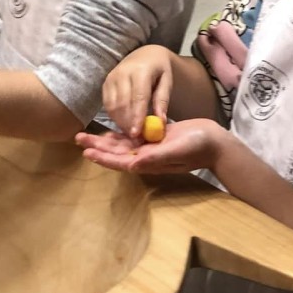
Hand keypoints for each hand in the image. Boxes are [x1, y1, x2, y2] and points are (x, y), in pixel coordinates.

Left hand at [77, 118, 226, 175]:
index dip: (103, 157)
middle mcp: (146, 156)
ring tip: (86, 134)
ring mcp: (150, 147)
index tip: (87, 151)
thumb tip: (134, 163)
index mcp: (149, 161)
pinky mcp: (155, 138)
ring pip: (121, 144)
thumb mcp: (177, 151)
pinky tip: (108, 129)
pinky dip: (119, 132)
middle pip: (116, 152)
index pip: (120, 161)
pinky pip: (132, 136)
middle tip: (77, 138)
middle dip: (97, 146)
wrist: (215, 142)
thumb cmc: (199, 147)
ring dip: (104, 140)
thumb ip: (156, 157)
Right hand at [102, 46, 176, 139]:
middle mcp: (123, 72)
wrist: (145, 54)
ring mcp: (111, 77)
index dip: (136, 117)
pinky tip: (123, 124)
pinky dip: (114, 117)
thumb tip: (160, 123)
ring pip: (112, 106)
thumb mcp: (167, 81)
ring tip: (131, 134)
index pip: (138, 97)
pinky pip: (107, 104)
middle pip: (123, 103)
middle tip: (135, 140)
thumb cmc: (159, 69)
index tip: (137, 134)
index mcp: (141, 70)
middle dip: (127, 123)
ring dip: (120, 122)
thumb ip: (162, 101)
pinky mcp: (105, 83)